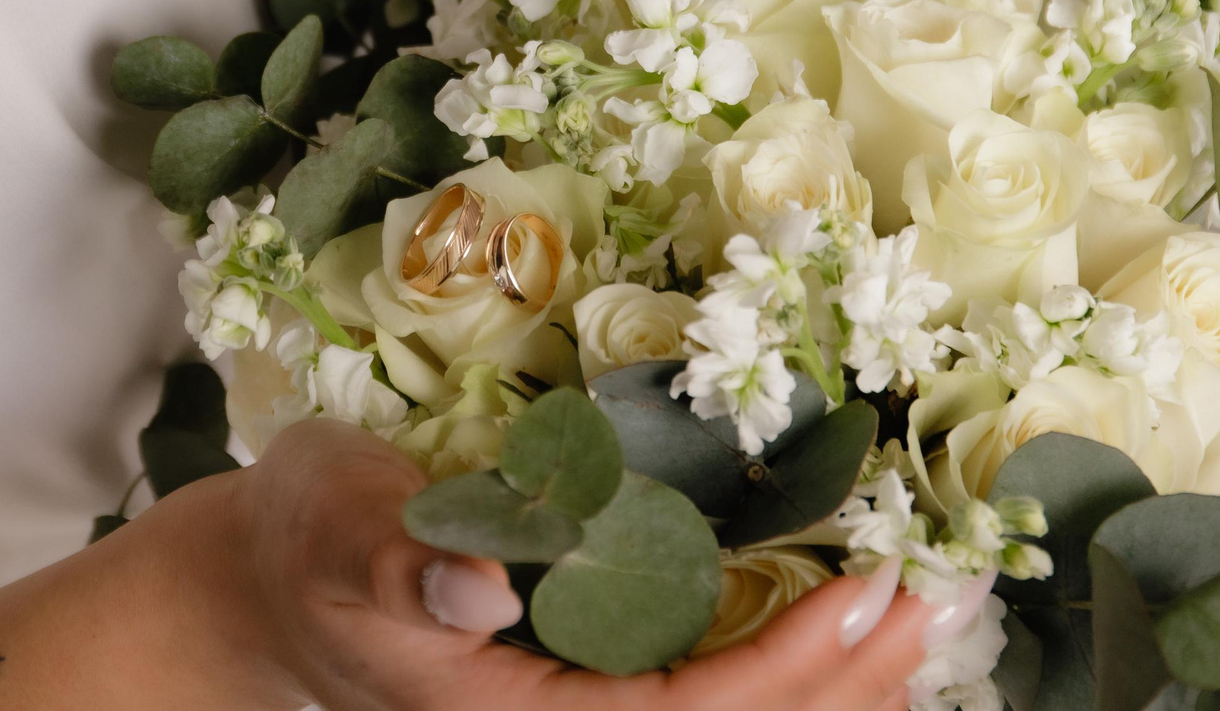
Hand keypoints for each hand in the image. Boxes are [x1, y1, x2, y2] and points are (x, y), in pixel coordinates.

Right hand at [227, 419, 937, 710]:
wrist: (274, 580)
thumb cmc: (304, 540)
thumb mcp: (336, 526)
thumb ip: (400, 562)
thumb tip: (483, 590)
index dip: (785, 670)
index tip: (869, 596)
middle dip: (848, 685)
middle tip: (945, 602)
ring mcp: (583, 709)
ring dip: (841, 686)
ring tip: (930, 625)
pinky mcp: (596, 682)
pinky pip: (716, 697)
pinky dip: (796, 673)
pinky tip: (855, 643)